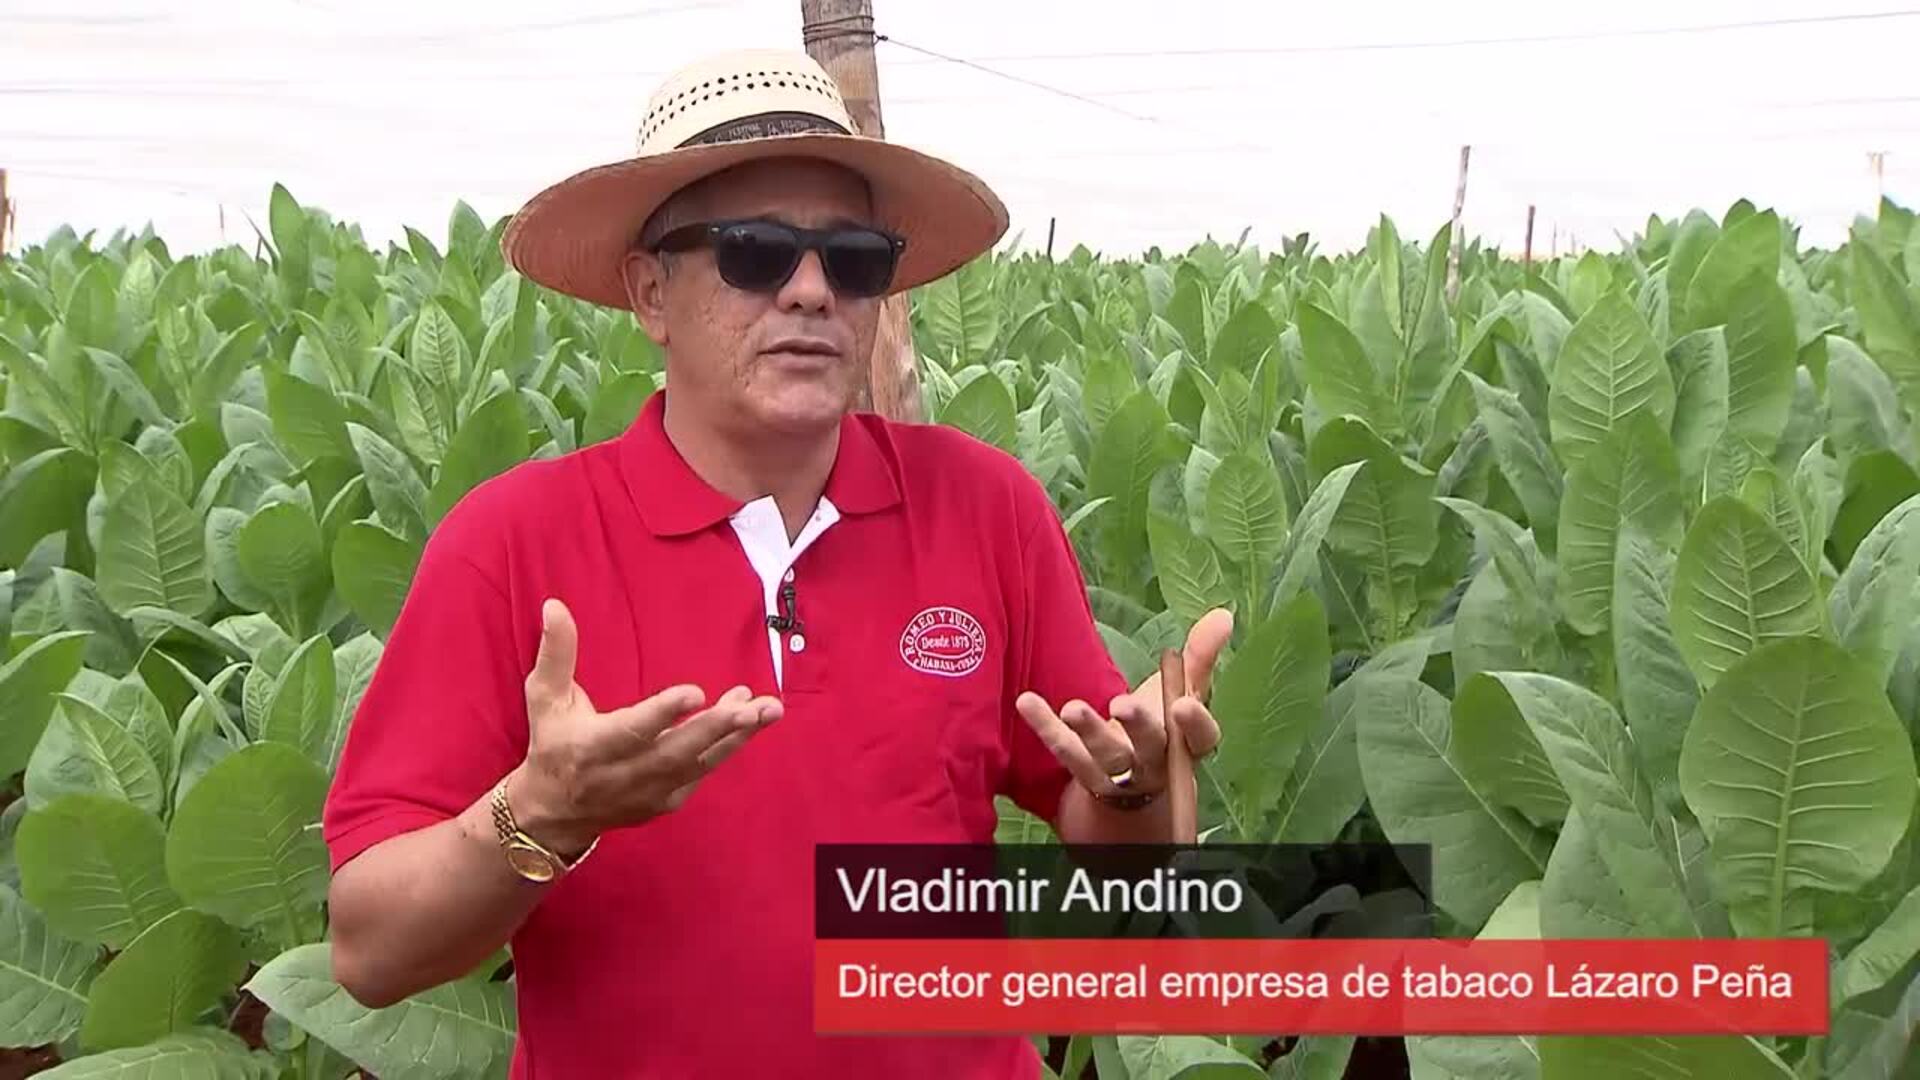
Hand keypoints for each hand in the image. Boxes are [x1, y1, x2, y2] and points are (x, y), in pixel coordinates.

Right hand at [507, 598, 779, 854]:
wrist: (554, 814)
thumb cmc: (551, 744)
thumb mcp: (544, 698)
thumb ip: (555, 653)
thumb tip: (555, 606)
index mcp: (592, 747)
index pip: (632, 731)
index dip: (664, 713)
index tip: (696, 691)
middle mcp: (624, 774)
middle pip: (677, 752)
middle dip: (717, 728)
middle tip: (752, 705)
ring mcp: (650, 792)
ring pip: (699, 763)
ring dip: (736, 735)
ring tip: (769, 708)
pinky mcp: (668, 800)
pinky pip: (704, 771)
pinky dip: (728, 746)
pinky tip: (751, 720)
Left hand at [1015, 607, 1232, 798]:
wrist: (1134, 776)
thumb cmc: (1164, 723)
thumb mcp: (1186, 689)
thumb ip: (1201, 655)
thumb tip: (1223, 615)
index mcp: (1188, 743)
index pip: (1201, 739)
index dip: (1194, 724)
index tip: (1184, 703)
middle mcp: (1155, 763)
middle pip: (1149, 747)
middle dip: (1137, 726)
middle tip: (1123, 704)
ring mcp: (1118, 773)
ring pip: (1104, 758)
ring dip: (1088, 733)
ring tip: (1072, 708)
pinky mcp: (1083, 772)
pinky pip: (1063, 752)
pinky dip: (1044, 728)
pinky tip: (1027, 701)